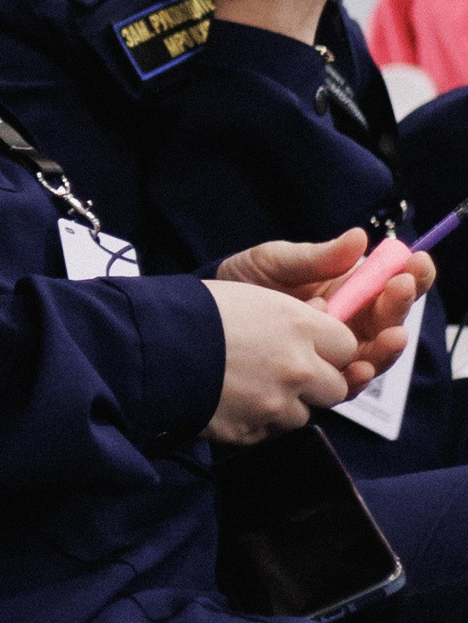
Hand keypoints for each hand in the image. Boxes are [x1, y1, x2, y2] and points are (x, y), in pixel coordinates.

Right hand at [202, 280, 361, 443]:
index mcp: (299, 325)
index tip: (313, 344)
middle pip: (336, 387)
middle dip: (317, 381)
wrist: (149, 347)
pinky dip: (258, 420)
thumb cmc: (195, 311)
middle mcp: (298, 367)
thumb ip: (298, 313)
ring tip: (249, 382)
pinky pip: (271, 431)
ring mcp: (277, 404)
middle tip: (285, 368)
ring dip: (286, 403)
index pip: (347, 345)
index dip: (330, 346)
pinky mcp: (254, 432)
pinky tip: (232, 398)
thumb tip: (322, 315)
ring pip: (304, 413)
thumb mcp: (252, 294)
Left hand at [217, 229, 432, 378]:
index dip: (410, 275)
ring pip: (375, 355)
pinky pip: (345, 383)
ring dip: (388, 347)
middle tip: (401, 290)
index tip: (417, 262)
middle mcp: (349, 324)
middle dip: (401, 307)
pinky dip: (356, 377)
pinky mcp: (317, 380)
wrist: (205, 314)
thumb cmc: (243, 281)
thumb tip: (360, 239)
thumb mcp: (277, 261)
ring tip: (392, 335)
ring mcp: (334, 353)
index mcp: (347, 291)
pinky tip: (359, 368)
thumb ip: (318, 257)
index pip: (389, 284)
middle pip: (389, 322)